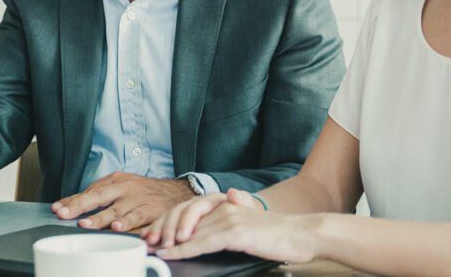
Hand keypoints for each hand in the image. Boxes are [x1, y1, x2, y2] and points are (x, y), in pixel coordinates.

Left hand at [51, 172, 195, 231]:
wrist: (176, 192)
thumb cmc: (143, 191)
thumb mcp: (122, 187)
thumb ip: (100, 196)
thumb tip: (72, 205)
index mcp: (115, 180)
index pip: (89, 190)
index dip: (73, 200)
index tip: (57, 208)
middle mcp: (124, 187)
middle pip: (99, 195)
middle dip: (80, 205)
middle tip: (64, 214)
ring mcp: (137, 197)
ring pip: (116, 209)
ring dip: (100, 218)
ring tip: (85, 224)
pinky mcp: (151, 208)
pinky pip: (137, 217)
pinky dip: (127, 223)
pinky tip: (117, 228)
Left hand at [150, 193, 321, 264]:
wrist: (302, 234)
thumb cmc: (277, 233)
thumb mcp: (249, 220)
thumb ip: (233, 213)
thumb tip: (229, 197)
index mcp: (225, 202)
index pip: (188, 208)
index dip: (168, 219)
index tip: (154, 232)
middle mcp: (223, 206)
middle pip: (182, 215)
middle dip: (162, 228)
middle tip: (148, 241)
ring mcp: (228, 218)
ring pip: (189, 229)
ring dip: (168, 240)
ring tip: (154, 249)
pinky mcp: (235, 232)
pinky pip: (202, 241)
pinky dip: (183, 249)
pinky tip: (172, 253)